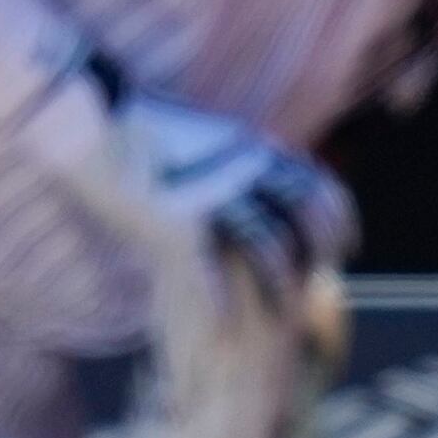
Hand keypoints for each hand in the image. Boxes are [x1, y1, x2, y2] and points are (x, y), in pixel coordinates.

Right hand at [20, 68, 354, 437]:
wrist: (91, 110)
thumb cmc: (138, 127)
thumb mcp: (203, 137)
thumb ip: (231, 158)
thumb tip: (252, 177)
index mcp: (251, 146)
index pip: (317, 184)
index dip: (339, 219)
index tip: (346, 248)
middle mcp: (242, 166)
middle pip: (307, 216)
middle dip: (320, 255)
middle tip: (319, 288)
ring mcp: (211, 191)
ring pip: (268, 246)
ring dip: (280, 287)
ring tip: (281, 319)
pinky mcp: (175, 216)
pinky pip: (207, 267)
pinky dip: (218, 300)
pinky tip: (223, 327)